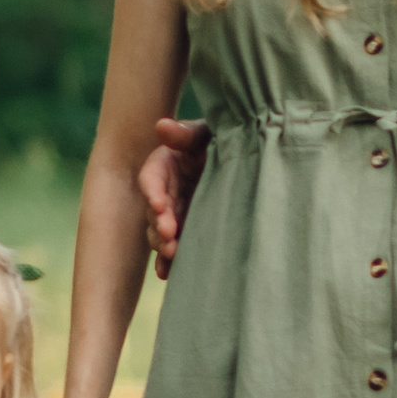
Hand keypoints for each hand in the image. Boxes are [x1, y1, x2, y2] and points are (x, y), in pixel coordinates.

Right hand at [140, 116, 210, 278]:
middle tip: (169, 236)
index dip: (153, 193)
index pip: (151, 179)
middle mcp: (166, 190)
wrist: (245, 156)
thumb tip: (161, 125)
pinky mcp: (187, 227)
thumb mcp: (207, 132)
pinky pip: (174, 244)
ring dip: (163, 243)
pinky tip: (168, 273)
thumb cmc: (223, 137)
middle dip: (159, 224)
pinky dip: (169, 260)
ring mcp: (176, 212)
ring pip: (161, 231)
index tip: (160, 206)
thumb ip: (186, 133)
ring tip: (173, 253)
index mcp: (164, 165)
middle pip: (154, 210)